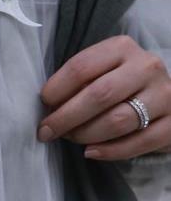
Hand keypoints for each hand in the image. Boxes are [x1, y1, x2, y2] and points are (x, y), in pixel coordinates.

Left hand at [39, 35, 170, 159]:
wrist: (161, 95)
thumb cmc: (117, 82)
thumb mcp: (100, 70)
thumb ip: (78, 82)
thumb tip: (49, 107)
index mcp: (122, 48)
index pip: (82, 67)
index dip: (57, 88)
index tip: (43, 104)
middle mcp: (146, 67)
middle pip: (99, 95)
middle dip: (66, 117)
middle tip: (46, 131)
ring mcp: (165, 95)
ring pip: (118, 120)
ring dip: (86, 134)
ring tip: (69, 138)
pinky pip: (139, 142)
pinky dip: (110, 151)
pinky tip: (90, 152)